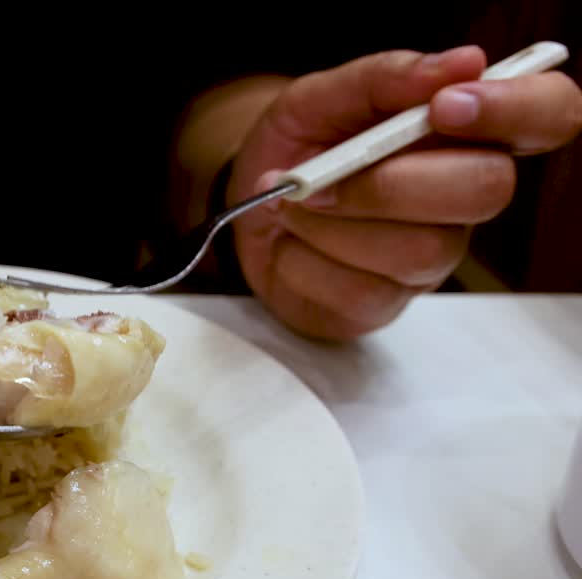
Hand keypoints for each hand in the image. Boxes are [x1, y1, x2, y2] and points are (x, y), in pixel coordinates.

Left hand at [228, 45, 581, 339]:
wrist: (241, 206)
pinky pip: (363, 292)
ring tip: (289, 205)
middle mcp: (461, 197)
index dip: (516, 110)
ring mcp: (428, 257)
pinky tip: (290, 246)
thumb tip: (461, 63)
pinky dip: (305, 263)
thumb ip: (383, 78)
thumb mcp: (320, 97)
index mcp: (463, 132)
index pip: (547, 115)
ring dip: (332, 224)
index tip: (445, 107)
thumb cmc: (297, 148)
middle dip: (389, 182)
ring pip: (420, 249)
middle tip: (316, 177)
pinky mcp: (384, 303)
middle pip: (486, 189)